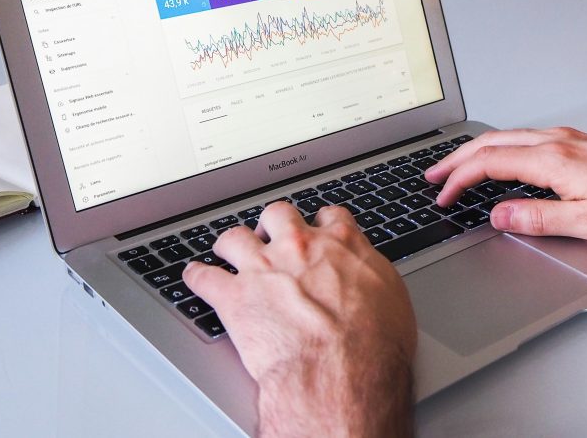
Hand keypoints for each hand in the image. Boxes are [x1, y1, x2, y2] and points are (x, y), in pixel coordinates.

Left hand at [183, 203, 415, 437]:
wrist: (341, 371)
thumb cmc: (373, 344)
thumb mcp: (391, 298)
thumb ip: (373, 275)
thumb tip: (370, 274)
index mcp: (341, 245)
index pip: (330, 217)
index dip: (321, 221)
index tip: (318, 227)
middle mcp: (299, 247)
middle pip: (278, 214)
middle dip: (273, 223)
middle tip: (271, 234)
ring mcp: (264, 269)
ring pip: (235, 237)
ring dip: (231, 243)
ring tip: (228, 249)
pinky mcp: (234, 298)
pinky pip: (204, 278)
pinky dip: (196, 276)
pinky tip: (195, 276)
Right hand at [426, 128, 586, 245]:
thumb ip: (538, 218)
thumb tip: (499, 214)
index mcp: (556, 158)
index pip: (491, 162)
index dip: (460, 179)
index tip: (443, 196)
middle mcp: (561, 141)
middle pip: (494, 142)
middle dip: (458, 159)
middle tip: (434, 175)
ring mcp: (572, 139)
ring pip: (511, 137)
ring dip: (479, 151)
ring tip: (458, 168)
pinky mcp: (582, 143)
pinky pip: (529, 139)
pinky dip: (503, 148)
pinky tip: (503, 160)